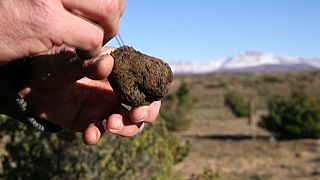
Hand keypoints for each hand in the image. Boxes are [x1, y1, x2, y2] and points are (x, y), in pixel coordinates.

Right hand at [0, 0, 125, 63]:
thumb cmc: (10, 10)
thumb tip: (111, 3)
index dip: (113, 2)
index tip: (103, 14)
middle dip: (114, 18)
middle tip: (101, 31)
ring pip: (108, 11)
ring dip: (106, 32)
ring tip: (90, 40)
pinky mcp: (45, 20)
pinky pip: (91, 37)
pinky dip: (92, 50)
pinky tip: (80, 52)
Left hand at [19, 45, 160, 144]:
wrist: (28, 84)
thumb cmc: (52, 64)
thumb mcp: (68, 60)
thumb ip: (88, 63)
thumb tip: (108, 64)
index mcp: (119, 72)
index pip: (146, 81)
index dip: (152, 91)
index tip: (145, 97)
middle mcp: (116, 91)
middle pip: (145, 106)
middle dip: (146, 113)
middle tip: (135, 114)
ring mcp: (105, 108)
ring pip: (129, 123)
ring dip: (127, 127)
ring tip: (111, 124)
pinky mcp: (90, 122)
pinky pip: (100, 132)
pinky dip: (97, 135)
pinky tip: (90, 134)